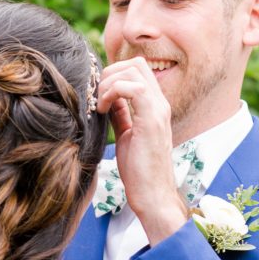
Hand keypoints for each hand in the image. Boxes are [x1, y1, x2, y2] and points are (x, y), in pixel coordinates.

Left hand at [97, 57, 187, 243]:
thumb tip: (108, 100)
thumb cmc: (139, 171)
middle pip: (136, 64)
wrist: (152, 195)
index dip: (115, 74)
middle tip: (97, 97)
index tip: (99, 95)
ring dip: (110, 82)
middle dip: (110, 73)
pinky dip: (113, 93)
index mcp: (155, 107)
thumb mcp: (127, 135)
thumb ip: (121, 115)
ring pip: (134, 70)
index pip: (138, 70)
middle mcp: (160, 104)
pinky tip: (103, 111)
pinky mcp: (152, 120)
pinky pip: (133, 88)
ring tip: (100, 105)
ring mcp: (158, 110)